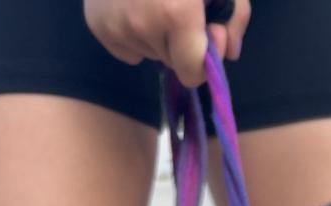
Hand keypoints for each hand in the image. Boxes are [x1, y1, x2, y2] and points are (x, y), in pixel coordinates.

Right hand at [84, 0, 250, 86]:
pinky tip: (132, 3)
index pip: (191, 74)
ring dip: (155, 35)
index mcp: (176, 14)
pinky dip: (132, 32)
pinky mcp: (96, 23)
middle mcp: (142, 25)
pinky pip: (125, 47)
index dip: (200, 62)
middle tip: (175, 5)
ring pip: (148, 52)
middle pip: (171, 62)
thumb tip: (229, 52)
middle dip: (178, 43)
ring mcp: (115, 25)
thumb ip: (234, 16)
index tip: (201, 41)